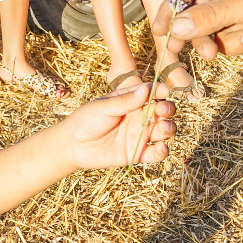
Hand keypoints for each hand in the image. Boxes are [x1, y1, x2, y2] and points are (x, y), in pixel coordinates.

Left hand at [55, 80, 175, 168]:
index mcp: (132, 100)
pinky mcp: (138, 153)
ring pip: (164, 131)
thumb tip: (147, 90)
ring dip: (169, 128)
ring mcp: (140, 135)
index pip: (152, 92)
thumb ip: (125, 101)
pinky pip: (155, 153)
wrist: (72, 145)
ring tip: (163, 128)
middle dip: (168, 109)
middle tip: (162, 110)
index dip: (160, 90)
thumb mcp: (103, 107)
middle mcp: (140, 116)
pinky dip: (162, 152)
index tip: (163, 91)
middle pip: (163, 111)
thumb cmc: (86, 120)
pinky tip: (161, 148)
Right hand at [155, 0, 242, 59]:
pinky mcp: (239, 28)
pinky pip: (222, 41)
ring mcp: (230, 10)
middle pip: (190, 14)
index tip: (159, 30)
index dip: (169, 9)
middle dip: (189, 34)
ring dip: (212, 42)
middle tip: (175, 53)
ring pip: (204, 32)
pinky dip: (233, 44)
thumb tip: (176, 28)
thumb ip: (209, 17)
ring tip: (218, 51)